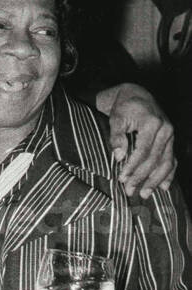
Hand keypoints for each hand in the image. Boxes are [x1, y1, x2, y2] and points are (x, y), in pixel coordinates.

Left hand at [97, 83, 174, 197]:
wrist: (137, 95)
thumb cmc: (124, 107)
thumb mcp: (116, 118)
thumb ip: (116, 136)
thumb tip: (119, 156)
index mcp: (153, 123)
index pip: (143, 151)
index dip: (133, 167)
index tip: (122, 179)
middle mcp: (165, 130)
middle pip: (155, 159)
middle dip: (142, 177)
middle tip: (130, 191)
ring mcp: (170, 136)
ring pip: (166, 162)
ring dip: (156, 180)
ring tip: (145, 194)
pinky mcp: (170, 140)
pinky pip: (172, 159)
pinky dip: (169, 174)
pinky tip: (165, 187)